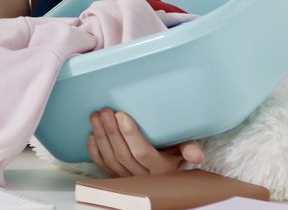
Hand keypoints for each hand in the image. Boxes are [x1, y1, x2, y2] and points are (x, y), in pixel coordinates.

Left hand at [87, 108, 204, 176]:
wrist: (166, 169)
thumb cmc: (173, 153)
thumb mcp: (184, 149)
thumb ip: (188, 148)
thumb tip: (195, 155)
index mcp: (161, 168)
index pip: (142, 153)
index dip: (130, 134)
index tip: (121, 115)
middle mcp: (143, 176)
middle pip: (122, 154)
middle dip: (111, 131)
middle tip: (105, 110)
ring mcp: (128, 178)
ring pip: (110, 159)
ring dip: (101, 136)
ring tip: (96, 116)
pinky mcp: (116, 177)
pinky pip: (102, 165)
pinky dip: (95, 149)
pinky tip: (93, 133)